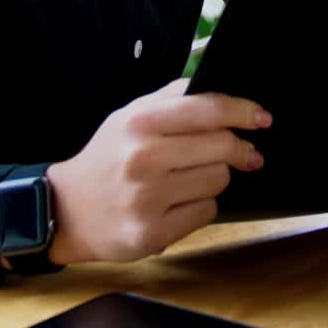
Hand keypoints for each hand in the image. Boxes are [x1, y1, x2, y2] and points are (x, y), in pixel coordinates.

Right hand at [45, 79, 271, 264]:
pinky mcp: (150, 234)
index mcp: (141, 122)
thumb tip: (224, 93)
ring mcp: (146, 199)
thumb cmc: (108, 157)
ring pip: (219, 180)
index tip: (262, 118)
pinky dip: (201, 206)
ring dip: (217, 177)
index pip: (210, 109)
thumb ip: (176, 97)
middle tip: (245, 153)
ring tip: (193, 177)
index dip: (244, 112)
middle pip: (222, 147)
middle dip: (239, 149)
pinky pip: (205, 212)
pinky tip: (179, 202)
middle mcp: (143, 158)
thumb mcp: (131, 114)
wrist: (65, 210)